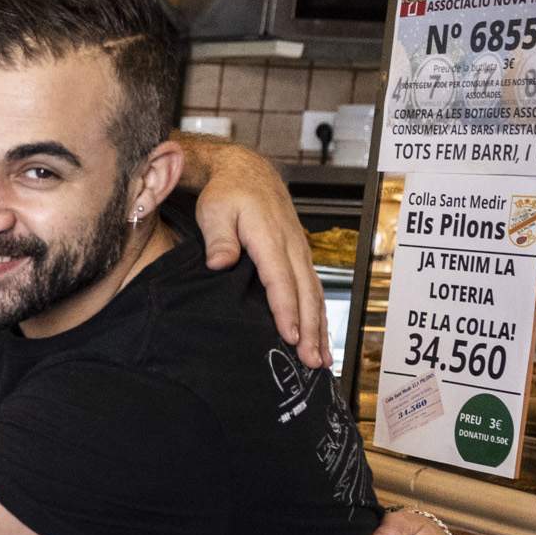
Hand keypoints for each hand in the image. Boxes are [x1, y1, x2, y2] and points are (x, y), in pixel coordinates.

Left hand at [193, 145, 327, 369]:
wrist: (247, 173)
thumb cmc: (227, 193)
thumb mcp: (215, 210)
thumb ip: (219, 237)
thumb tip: (220, 263)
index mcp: (270, 237)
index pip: (280, 280)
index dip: (286, 310)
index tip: (290, 336)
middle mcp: (291, 246)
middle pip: (304, 293)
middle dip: (311, 329)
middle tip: (312, 361)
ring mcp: (299, 251)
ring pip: (313, 294)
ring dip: (319, 327)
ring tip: (320, 360)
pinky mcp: (299, 256)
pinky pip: (312, 288)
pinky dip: (317, 314)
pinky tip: (319, 336)